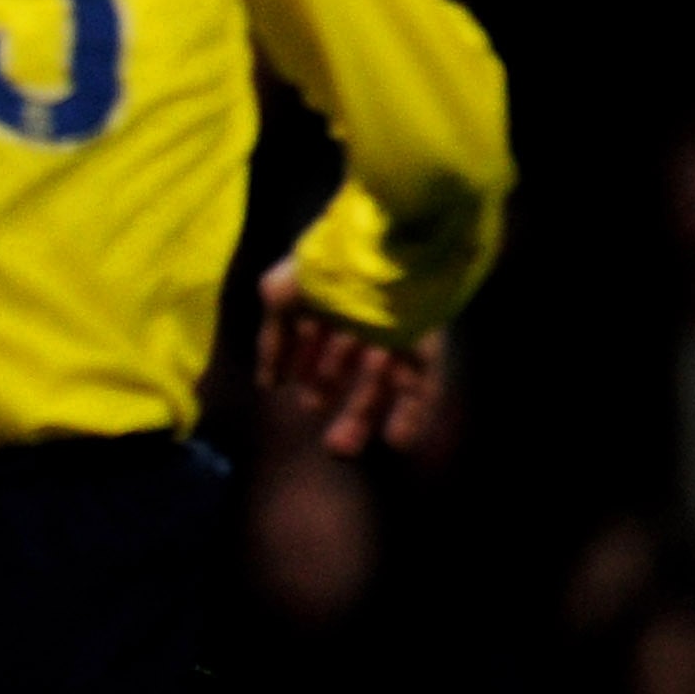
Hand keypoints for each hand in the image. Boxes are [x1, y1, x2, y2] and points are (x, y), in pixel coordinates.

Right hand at [255, 257, 446, 455]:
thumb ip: (273, 341)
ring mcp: (397, 331)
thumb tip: (268, 384)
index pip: (320, 348)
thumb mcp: (280, 298)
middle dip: (340, 405)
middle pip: (352, 370)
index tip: (303, 404)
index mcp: (330, 305)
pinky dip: (411, 413)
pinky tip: (395, 441)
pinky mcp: (425, 340)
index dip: (309, 376)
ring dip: (364, 416)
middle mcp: (364, 319)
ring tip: (340, 446)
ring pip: (384, 382)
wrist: (380, 246)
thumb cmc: (326, 269)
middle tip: (329, 443)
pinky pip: (423, 382)